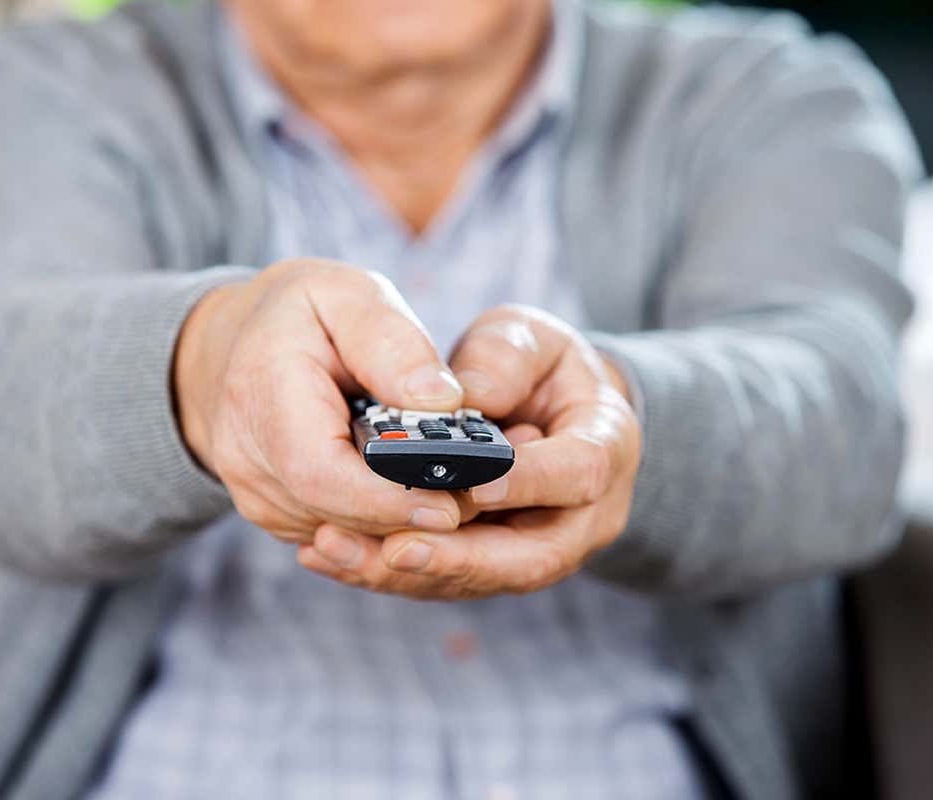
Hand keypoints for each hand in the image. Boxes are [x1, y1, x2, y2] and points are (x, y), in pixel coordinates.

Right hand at [173, 258, 467, 544]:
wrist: (236, 344)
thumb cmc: (300, 314)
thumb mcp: (348, 296)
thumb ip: (395, 343)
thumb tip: (442, 401)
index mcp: (263, 393)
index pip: (321, 473)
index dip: (387, 499)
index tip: (450, 503)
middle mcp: (248, 457)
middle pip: (338, 514)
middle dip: (410, 513)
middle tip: (474, 496)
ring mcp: (257, 493)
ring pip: (342, 533)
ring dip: (400, 521)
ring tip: (449, 485)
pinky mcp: (274, 513)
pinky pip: (337, 534)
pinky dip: (380, 520)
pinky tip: (410, 489)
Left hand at [296, 304, 640, 598]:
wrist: (547, 409)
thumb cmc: (538, 367)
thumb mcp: (528, 338)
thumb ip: (504, 358)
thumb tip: (465, 399)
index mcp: (605, 446)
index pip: (577, 474)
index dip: (528, 482)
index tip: (473, 485)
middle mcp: (581, 517)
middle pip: (528, 558)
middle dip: (457, 559)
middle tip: (391, 548)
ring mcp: (537, 550)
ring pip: (478, 580)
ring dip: (407, 573)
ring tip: (337, 551)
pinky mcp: (490, 566)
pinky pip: (441, 579)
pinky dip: (384, 570)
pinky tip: (327, 555)